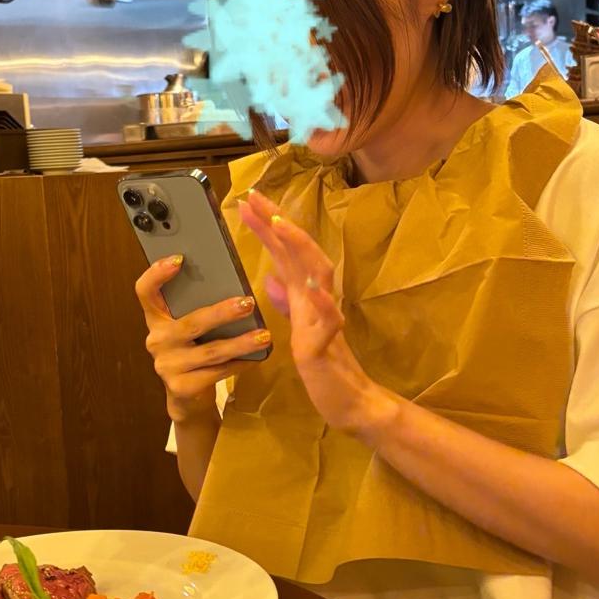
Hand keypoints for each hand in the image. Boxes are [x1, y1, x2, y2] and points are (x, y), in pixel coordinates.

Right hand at [134, 255, 270, 422]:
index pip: (145, 291)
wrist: (187, 397)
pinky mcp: (181, 387)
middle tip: (248, 303)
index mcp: (156, 319)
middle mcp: (157, 341)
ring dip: (241, 343)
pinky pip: (218, 372)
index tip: (179, 259)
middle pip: (191, 323)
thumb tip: (235, 286)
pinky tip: (257, 357)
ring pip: (211, 351)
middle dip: (222, 313)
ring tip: (264, 336)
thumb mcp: (189, 330)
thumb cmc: (193, 352)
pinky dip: (240, 364)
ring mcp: (167, 366)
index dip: (157, 274)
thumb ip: (197, 309)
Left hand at [238, 189, 377, 431]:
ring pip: (317, 274)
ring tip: (280, 225)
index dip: (267, 225)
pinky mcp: (328, 343)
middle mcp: (316, 298)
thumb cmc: (325, 365)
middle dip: (277, 222)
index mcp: (305, 295)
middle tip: (254, 197)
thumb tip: (272, 279)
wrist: (350, 401)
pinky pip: (329, 320)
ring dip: (300, 247)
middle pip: (300, 251)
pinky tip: (314, 288)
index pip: (285, 252)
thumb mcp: (299, 329)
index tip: (248, 200)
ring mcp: (325, 318)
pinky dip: (323, 302)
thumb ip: (289, 302)